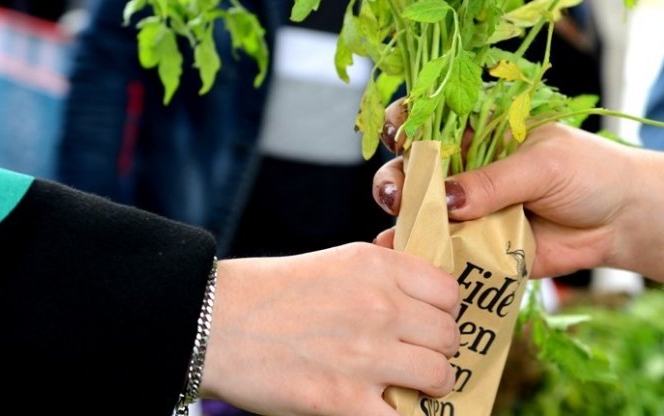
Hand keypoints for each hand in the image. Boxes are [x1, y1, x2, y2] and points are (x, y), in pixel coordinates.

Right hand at [201, 243, 460, 415]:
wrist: (214, 323)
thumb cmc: (269, 294)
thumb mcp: (335, 262)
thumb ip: (383, 271)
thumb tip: (423, 283)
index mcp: (377, 267)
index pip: (449, 292)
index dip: (443, 312)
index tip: (428, 324)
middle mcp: (379, 306)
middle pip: (448, 335)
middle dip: (438, 350)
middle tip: (417, 358)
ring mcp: (365, 354)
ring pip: (440, 375)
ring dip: (429, 386)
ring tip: (408, 387)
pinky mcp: (345, 400)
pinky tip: (385, 408)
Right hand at [372, 114, 663, 301]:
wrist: (623, 221)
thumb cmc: (590, 173)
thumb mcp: (544, 165)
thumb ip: (495, 181)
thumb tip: (446, 199)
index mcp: (480, 130)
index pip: (430, 117)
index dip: (405, 122)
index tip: (399, 134)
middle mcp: (467, 167)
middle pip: (414, 167)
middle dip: (398, 178)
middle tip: (399, 194)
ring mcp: (470, 209)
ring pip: (422, 211)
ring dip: (403, 218)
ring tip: (400, 230)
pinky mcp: (479, 246)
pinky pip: (443, 250)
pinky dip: (421, 254)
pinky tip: (404, 256)